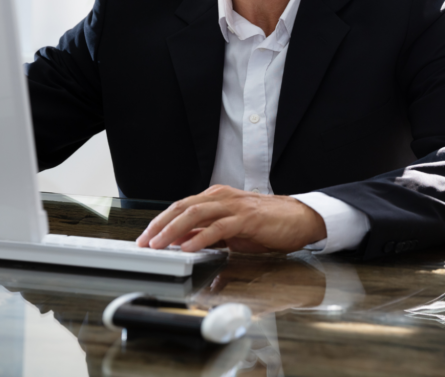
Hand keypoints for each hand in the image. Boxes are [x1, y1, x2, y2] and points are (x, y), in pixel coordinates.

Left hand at [135, 185, 327, 253]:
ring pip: (196, 214)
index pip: (180, 206)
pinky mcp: (247, 218)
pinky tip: (188, 247)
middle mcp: (222, 197)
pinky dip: (200, 237)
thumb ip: (206, 233)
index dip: (160, 221)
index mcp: (216, 197)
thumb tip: (180, 241)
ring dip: (174, 230)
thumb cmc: (266, 225)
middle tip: (145, 242)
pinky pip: (219, 227)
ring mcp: (234, 206)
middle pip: (182, 207)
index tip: (146, 237)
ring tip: (160, 245)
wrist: (299, 219)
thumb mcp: (230, 230)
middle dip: (160, 225)